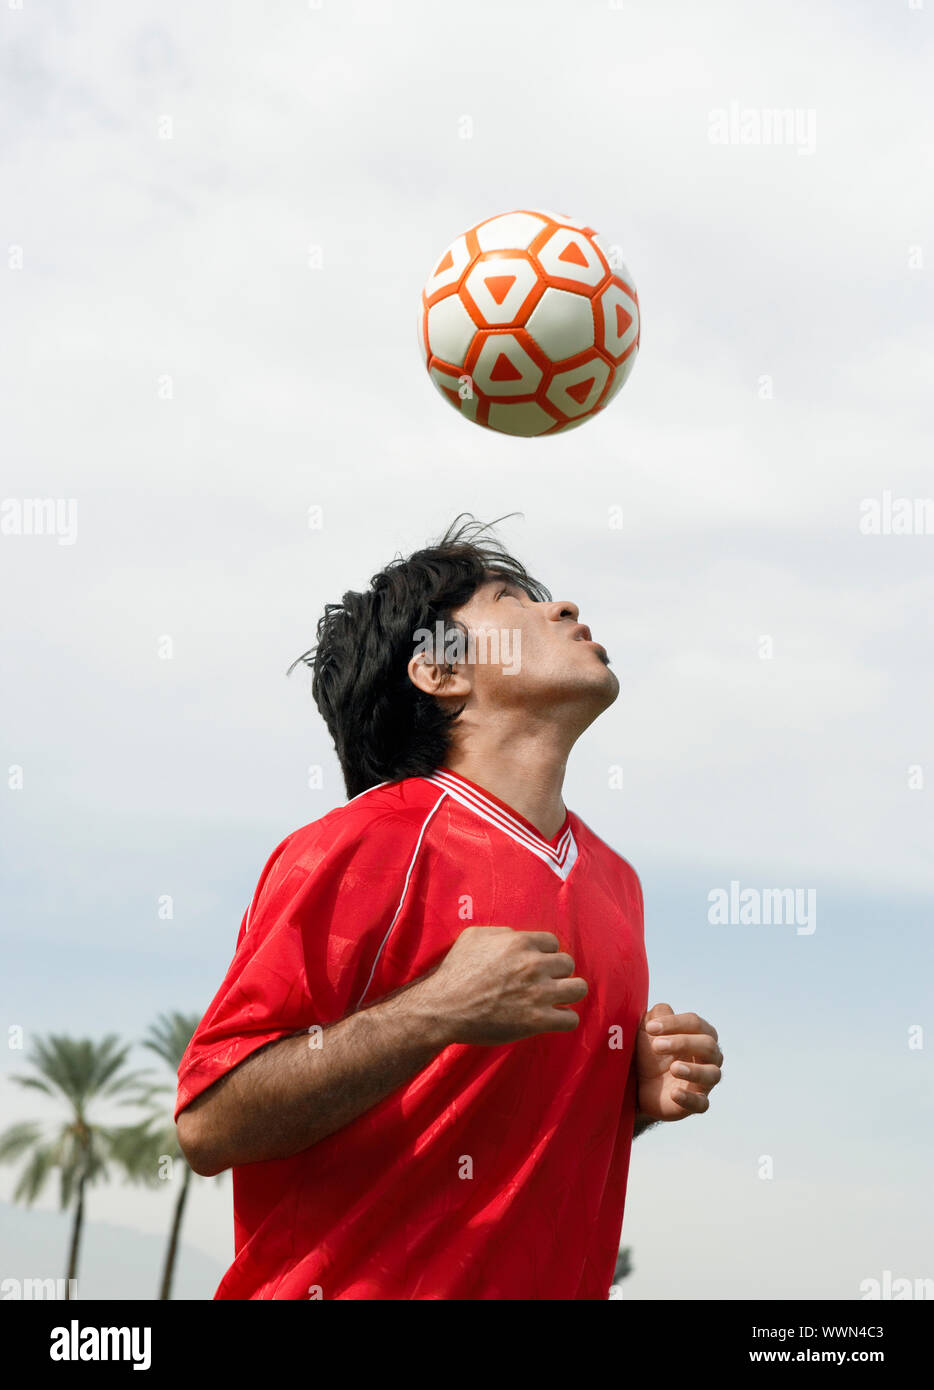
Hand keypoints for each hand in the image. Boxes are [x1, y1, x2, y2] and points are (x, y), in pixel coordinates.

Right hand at [422, 926, 587, 1045]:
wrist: (444, 1008)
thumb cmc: (455, 971)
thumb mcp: (474, 937)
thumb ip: (502, 933)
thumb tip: (518, 937)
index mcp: (520, 943)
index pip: (553, 942)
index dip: (545, 954)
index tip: (536, 964)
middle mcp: (533, 965)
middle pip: (568, 964)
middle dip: (557, 972)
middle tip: (544, 982)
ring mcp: (538, 994)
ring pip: (578, 988)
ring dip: (569, 993)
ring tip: (558, 999)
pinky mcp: (537, 1021)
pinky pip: (570, 1019)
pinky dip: (565, 1019)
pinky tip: (554, 1018)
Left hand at [634, 1002, 722, 1120]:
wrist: (638, 1084)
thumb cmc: (649, 1052)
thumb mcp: (648, 1031)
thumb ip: (656, 1015)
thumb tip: (665, 1009)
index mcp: (700, 1034)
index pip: (695, 1023)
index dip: (674, 1023)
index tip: (650, 1028)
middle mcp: (709, 1057)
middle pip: (708, 1045)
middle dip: (683, 1043)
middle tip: (656, 1046)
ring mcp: (704, 1081)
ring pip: (713, 1074)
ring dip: (694, 1071)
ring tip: (674, 1068)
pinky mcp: (696, 1103)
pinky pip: (702, 1103)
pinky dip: (690, 1099)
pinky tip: (674, 1094)